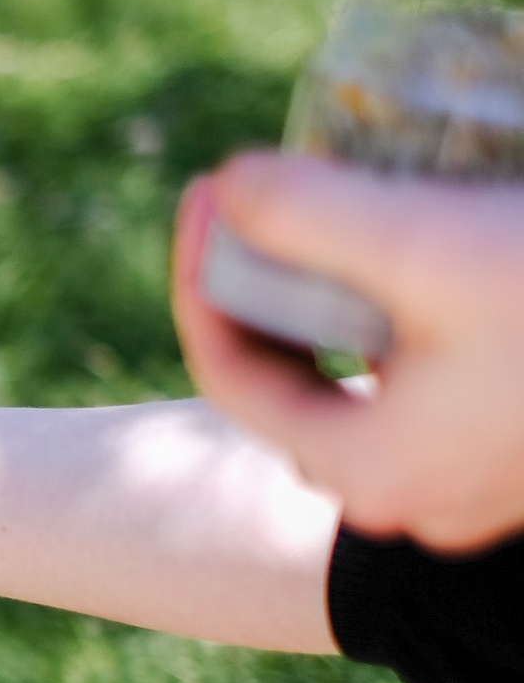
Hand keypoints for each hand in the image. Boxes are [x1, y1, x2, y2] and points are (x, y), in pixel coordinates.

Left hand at [174, 152, 523, 551]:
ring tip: (343, 208)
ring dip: (345, 294)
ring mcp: (479, 483)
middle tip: (266, 195)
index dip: (204, 272)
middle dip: (274, 282)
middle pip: (297, 378)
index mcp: (370, 471)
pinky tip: (428, 243)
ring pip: (370, 377)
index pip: (231, 369)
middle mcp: (417, 498)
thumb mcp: (429, 245)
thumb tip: (228, 186)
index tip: (214, 184)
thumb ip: (307, 216)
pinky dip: (412, 312)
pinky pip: (438, 379)